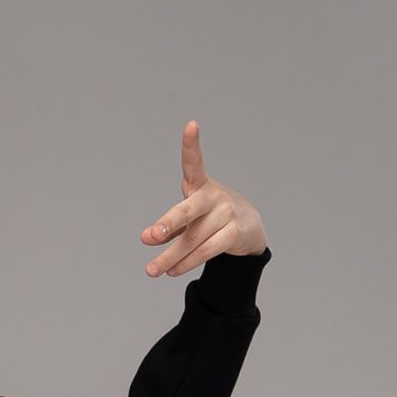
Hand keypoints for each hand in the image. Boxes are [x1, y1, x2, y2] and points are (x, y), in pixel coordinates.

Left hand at [140, 120, 266, 276]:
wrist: (248, 227)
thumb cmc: (209, 216)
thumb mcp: (188, 216)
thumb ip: (168, 226)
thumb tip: (147, 238)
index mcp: (199, 185)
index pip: (194, 162)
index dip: (192, 145)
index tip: (192, 125)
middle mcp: (213, 196)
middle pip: (186, 212)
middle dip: (168, 224)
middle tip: (150, 237)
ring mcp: (225, 214)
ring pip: (192, 240)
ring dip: (170, 258)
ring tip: (153, 270)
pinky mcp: (234, 233)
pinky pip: (205, 251)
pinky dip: (186, 263)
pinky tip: (172, 270)